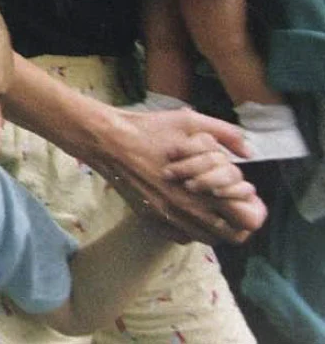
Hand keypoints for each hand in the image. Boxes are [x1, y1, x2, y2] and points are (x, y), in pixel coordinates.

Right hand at [94, 108, 262, 243]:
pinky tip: (186, 208)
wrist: (108, 142)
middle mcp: (189, 212)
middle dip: (238, 220)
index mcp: (204, 190)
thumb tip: (248, 153)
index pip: (247, 220)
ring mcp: (169, 219)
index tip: (247, 196)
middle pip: (232, 236)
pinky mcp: (152, 220)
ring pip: (207, 239)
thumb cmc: (149, 130)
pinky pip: (181, 237)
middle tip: (232, 202)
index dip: (253, 208)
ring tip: (209, 204)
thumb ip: (226, 134)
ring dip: (214, 225)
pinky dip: (190, 228)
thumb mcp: (190, 122)